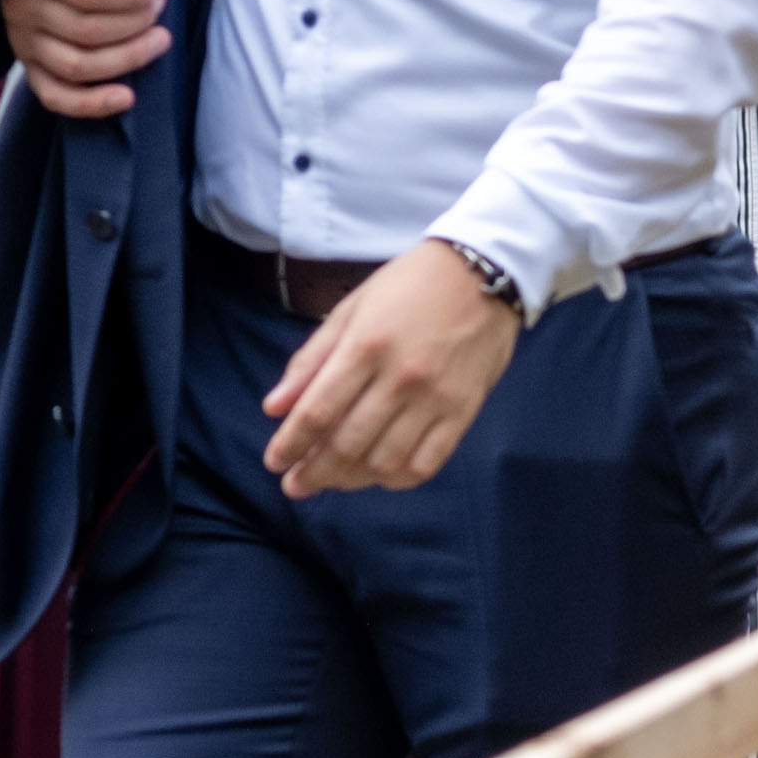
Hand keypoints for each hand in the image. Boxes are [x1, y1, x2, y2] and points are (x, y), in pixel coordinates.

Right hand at [4, 0, 169, 114]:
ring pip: (77, 66)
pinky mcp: (29, 71)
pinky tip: (127, 97)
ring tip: (159, 41)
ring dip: (126, 58)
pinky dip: (92, 104)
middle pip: (85, 30)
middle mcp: (22, 9)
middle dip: (135, 23)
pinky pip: (56, 98)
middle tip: (160, 11)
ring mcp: (23, 45)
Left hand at [261, 243, 521, 498]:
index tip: (274, 463)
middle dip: (313, 472)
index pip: (318, 411)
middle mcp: (400, 378)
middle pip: (347, 444)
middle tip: (295, 485)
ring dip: (351, 479)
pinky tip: (379, 475)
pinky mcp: (463, 411)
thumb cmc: (408, 285)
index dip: (290, 443)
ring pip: (385, 461)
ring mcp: (435, 398)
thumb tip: (274, 407)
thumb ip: (312, 358)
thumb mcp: (352, 308)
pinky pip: (427, 463)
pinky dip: (398, 479)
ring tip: (333, 480)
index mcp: (366, 346)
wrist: (483, 272)